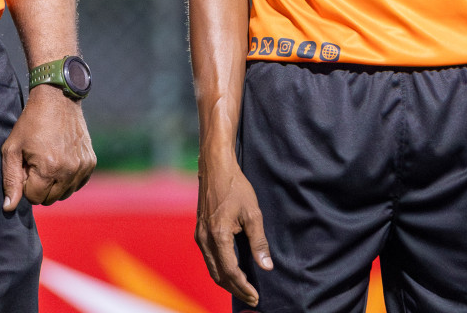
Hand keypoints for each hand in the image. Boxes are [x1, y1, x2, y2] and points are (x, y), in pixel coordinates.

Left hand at [2, 87, 95, 209]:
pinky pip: (77, 184)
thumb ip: (10, 180)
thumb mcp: (12, 149)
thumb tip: (9, 208)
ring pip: (64, 194)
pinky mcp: (91, 162)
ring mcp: (82, 166)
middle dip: (40, 186)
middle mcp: (69, 170)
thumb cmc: (30, 123)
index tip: (26, 166)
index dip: (26, 184)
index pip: (34, 198)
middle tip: (36, 164)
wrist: (58, 99)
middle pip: (50, 199)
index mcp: (48, 168)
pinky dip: (68, 178)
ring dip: (54, 184)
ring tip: (49, 161)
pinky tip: (61, 161)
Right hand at [195, 151, 271, 307]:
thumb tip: (267, 266)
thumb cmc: (236, 187)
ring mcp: (199, 236)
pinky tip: (232, 271)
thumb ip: (259, 241)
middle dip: (235, 289)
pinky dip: (220, 270)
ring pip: (212, 269)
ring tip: (244, 288)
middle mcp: (205, 239)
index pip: (230, 271)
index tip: (256, 296)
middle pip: (218, 276)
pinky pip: (209, 259)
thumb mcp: (253, 213)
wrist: (215, 168)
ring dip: (227, 282)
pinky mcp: (199, 232)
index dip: (243, 287)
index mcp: (218, 235)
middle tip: (252, 297)